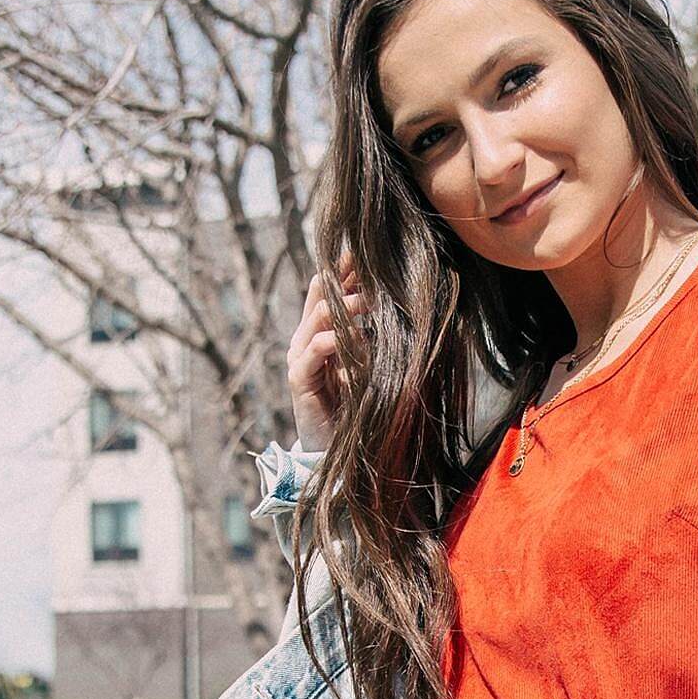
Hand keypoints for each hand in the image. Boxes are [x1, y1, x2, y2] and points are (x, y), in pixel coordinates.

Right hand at [287, 249, 362, 452]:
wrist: (335, 447)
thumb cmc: (355, 404)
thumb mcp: (367, 364)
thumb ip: (372, 337)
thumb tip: (398, 307)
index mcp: (320, 330)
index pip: (329, 289)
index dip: (346, 269)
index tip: (369, 251)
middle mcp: (305, 338)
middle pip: (322, 294)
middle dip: (346, 279)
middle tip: (374, 267)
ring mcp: (299, 357)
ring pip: (318, 318)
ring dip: (346, 307)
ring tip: (371, 301)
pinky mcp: (299, 379)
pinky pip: (315, 350)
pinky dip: (336, 341)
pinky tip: (357, 338)